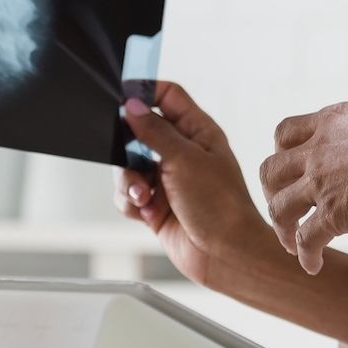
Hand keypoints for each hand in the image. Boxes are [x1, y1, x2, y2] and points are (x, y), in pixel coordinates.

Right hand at [114, 82, 273, 291]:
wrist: (225, 255)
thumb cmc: (219, 206)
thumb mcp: (184, 160)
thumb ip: (154, 131)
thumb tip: (132, 105)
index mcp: (197, 131)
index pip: (168, 96)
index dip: (145, 92)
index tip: (122, 98)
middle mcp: (182, 151)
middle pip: (139, 132)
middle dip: (129, 150)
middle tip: (132, 161)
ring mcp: (168, 178)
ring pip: (128, 166)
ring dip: (130, 183)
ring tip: (146, 198)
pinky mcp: (156, 204)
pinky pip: (128, 194)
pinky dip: (131, 203)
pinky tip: (147, 214)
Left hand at [261, 99, 347, 274]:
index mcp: (330, 122)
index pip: (286, 133)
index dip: (283, 152)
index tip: (293, 166)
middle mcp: (316, 151)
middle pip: (270, 171)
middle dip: (272, 191)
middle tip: (286, 206)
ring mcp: (320, 183)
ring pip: (278, 208)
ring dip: (282, 227)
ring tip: (291, 243)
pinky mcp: (333, 215)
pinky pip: (305, 240)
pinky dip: (305, 255)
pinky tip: (313, 265)